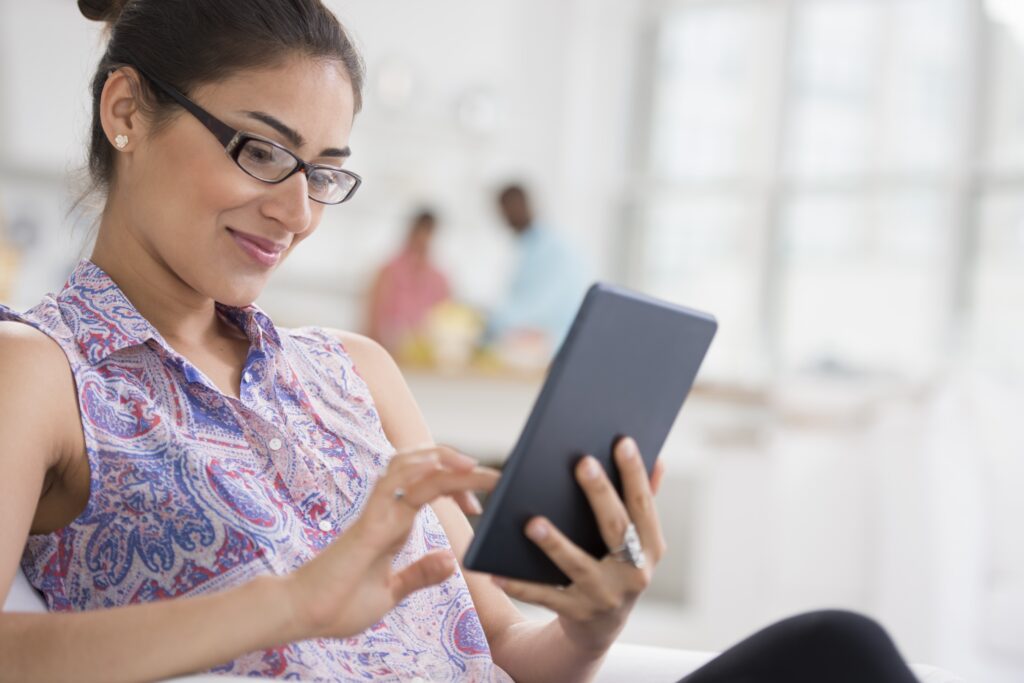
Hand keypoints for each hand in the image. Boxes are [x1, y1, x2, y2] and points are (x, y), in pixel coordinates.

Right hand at [285, 445, 499, 639]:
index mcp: (394, 523)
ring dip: (444, 459)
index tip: (478, 506)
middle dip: (458, 466)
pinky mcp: (369, 524)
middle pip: (424, 468)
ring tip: (474, 466)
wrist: (302, 614)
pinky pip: (393, 486)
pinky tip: (440, 468)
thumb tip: (450, 561)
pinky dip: (417, 471)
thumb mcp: (391, 591)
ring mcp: (377, 513)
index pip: (430, 487)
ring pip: (410, 466)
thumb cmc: (339, 603)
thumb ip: (418, 574)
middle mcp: (387, 511)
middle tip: (491, 479)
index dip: (458, 487)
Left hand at [491, 437, 666, 653]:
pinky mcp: (576, 613)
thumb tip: (659, 461)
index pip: (643, 505)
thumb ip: (644, 501)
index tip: (623, 441)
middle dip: (600, 494)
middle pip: (616, 528)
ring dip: (555, 544)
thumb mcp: (637, 541)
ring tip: (531, 522)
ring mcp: (605, 595)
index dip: (635, 474)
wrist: (601, 627)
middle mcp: (634, 573)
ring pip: (577, 565)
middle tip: (582, 462)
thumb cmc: (616, 565)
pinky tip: (498, 571)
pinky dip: (520, 585)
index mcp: (651, 547)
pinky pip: (544, 597)